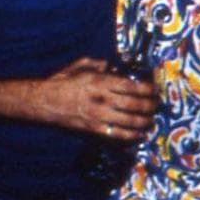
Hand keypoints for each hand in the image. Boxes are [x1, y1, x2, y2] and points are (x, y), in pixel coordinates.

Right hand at [40, 57, 157, 140]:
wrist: (43, 102)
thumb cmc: (61, 81)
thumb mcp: (79, 66)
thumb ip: (98, 64)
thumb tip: (114, 67)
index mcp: (99, 81)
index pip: (131, 86)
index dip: (147, 89)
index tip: (155, 89)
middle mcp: (101, 99)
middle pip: (134, 104)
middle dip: (150, 105)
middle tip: (157, 105)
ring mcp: (98, 116)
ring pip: (129, 121)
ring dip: (144, 121)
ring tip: (152, 120)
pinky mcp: (93, 129)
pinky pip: (117, 134)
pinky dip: (131, 135)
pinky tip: (139, 134)